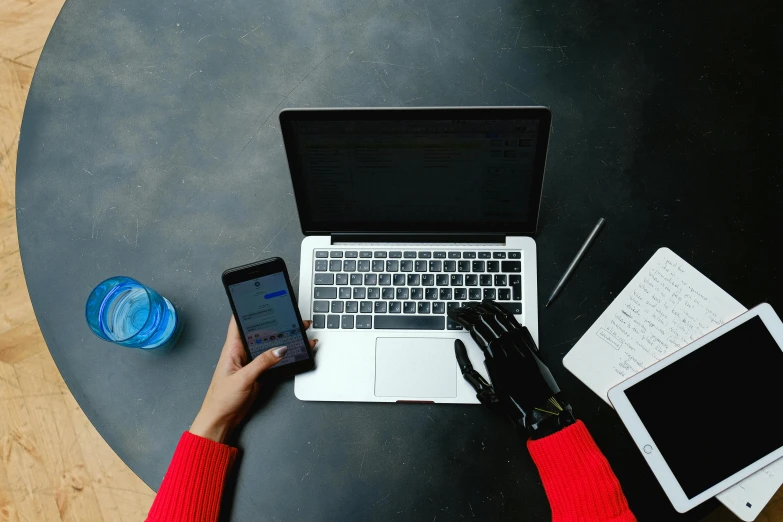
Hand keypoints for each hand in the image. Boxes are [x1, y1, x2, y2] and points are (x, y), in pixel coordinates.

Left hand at [190, 317, 317, 442]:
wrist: (221, 420)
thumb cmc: (221, 399)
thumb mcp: (242, 378)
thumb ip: (261, 363)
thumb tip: (279, 349)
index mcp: (232, 348)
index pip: (239, 322)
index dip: (248, 308)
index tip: (262, 299)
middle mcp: (242, 352)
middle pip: (260, 332)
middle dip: (275, 323)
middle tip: (292, 317)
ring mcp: (251, 362)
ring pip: (269, 346)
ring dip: (282, 339)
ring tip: (298, 332)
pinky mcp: (258, 372)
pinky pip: (273, 360)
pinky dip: (283, 355)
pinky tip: (294, 351)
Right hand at [449, 301, 573, 436]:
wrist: (542, 410)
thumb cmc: (514, 405)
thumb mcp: (483, 392)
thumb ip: (467, 370)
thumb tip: (459, 347)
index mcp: (494, 354)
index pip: (474, 327)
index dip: (461, 317)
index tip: (453, 314)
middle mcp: (508, 344)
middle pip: (486, 319)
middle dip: (470, 310)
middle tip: (460, 308)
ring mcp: (521, 342)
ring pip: (501, 316)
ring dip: (486, 308)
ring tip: (476, 304)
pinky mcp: (531, 344)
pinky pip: (516, 322)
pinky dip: (505, 312)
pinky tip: (498, 309)